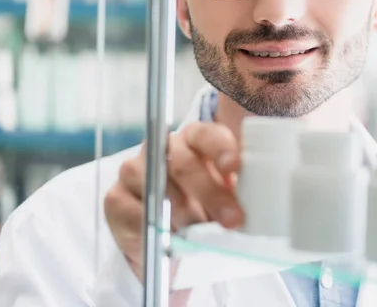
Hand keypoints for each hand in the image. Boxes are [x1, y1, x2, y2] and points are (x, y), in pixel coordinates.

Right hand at [104, 122, 243, 281]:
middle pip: (183, 163)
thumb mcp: (228, 198)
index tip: (234, 168)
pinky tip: (170, 239)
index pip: (207, 135)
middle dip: (210, 193)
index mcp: (195, 140)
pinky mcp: (115, 198)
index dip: (221, 149)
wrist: (172, 243)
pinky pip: (135, 212)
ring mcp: (135, 170)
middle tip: (231, 219)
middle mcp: (162, 148)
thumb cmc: (206, 211)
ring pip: (159, 188)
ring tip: (199, 234)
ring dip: (183, 215)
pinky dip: (156, 229)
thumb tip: (261, 203)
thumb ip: (238, 191)